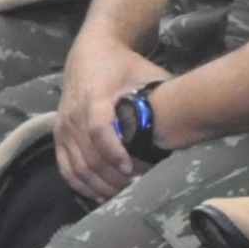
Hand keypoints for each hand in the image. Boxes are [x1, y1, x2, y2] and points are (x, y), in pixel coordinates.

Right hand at [55, 34, 167, 199]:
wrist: (91, 53)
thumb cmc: (124, 64)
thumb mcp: (146, 73)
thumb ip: (163, 95)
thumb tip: (189, 117)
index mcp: (95, 98)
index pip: (99, 131)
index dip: (115, 153)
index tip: (133, 169)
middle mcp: (74, 115)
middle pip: (90, 157)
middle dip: (114, 177)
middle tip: (138, 187)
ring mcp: (64, 127)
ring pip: (78, 168)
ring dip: (101, 185)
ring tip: (124, 194)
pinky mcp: (59, 135)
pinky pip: (66, 168)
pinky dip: (82, 185)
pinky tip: (101, 194)